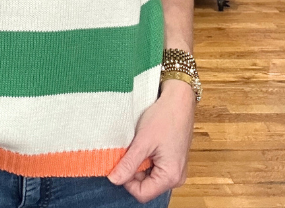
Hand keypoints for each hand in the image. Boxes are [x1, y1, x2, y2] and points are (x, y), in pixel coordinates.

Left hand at [107, 79, 194, 203]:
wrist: (179, 99)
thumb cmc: (164, 117)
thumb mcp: (143, 141)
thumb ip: (129, 164)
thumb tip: (113, 180)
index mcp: (171, 176)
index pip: (142, 193)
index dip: (127, 180)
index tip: (120, 162)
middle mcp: (176, 177)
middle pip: (145, 186)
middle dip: (133, 171)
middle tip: (128, 150)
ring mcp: (175, 169)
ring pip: (148, 176)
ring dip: (138, 163)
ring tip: (138, 144)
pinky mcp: (172, 160)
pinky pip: (154, 167)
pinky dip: (145, 158)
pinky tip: (144, 143)